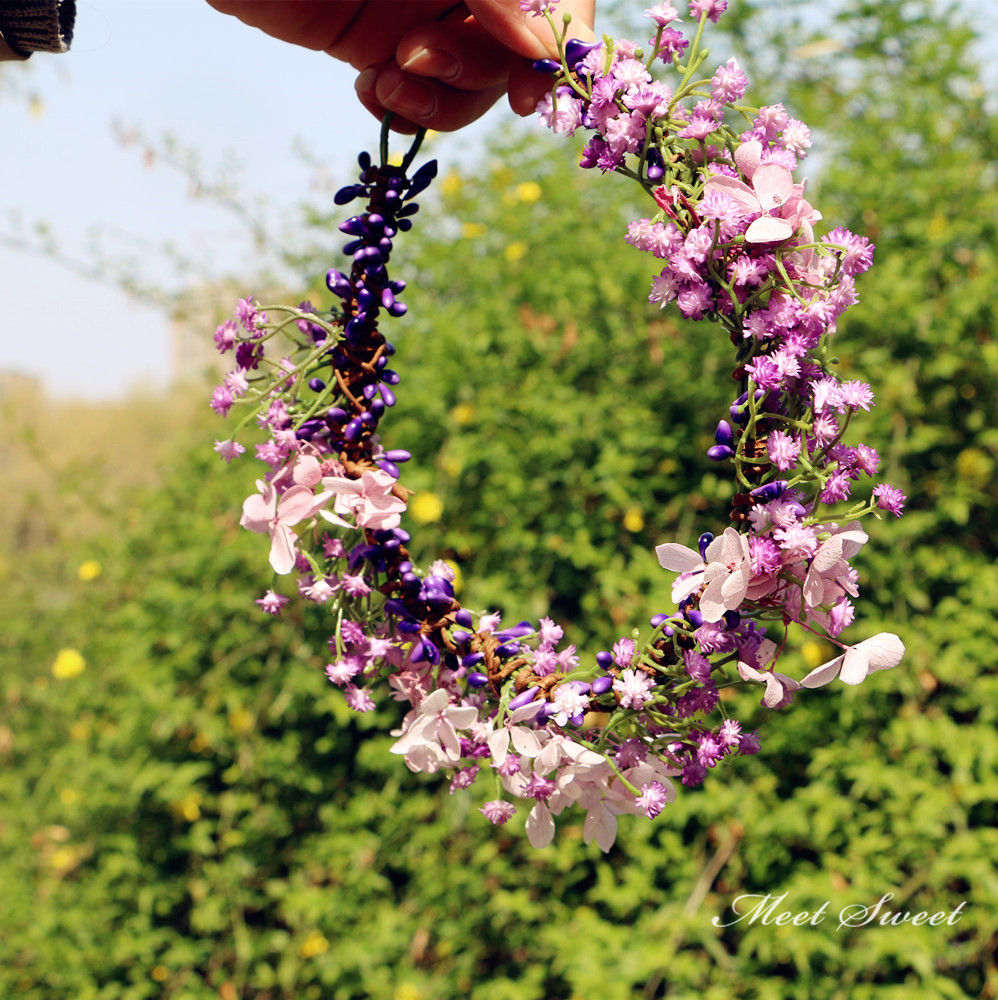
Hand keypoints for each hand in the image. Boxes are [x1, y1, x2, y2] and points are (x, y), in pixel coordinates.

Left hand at [206, 1, 595, 131]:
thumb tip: (540, 45)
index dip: (558, 45)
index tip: (534, 93)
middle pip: (517, 52)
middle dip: (474, 69)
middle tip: (414, 57)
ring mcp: (424, 17)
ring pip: (473, 86)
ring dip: (438, 100)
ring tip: (384, 79)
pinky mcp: (381, 50)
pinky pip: (420, 101)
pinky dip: (404, 112)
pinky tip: (369, 89)